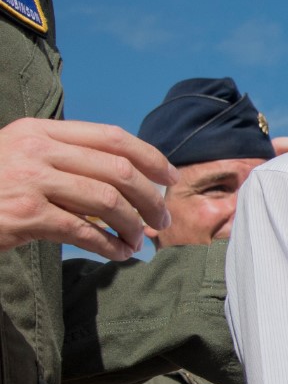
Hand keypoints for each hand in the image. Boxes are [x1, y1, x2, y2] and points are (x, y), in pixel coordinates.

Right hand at [0, 117, 174, 258]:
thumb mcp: (22, 156)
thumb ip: (66, 160)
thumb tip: (126, 181)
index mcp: (41, 130)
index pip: (111, 137)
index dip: (150, 157)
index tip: (168, 179)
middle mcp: (37, 149)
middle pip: (118, 170)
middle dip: (149, 198)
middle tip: (161, 220)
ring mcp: (30, 180)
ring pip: (107, 201)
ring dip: (133, 225)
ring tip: (140, 241)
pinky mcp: (25, 214)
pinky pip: (83, 231)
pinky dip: (109, 245)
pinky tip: (118, 253)